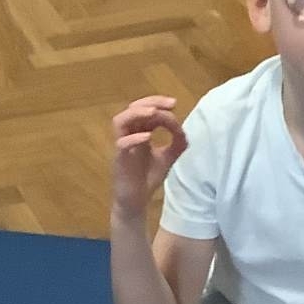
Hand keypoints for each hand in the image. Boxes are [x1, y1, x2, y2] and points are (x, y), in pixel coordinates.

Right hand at [111, 96, 187, 215]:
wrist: (137, 201)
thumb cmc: (147, 178)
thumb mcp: (168, 158)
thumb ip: (177, 143)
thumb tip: (183, 129)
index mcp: (139, 132)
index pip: (145, 110)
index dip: (159, 103)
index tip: (174, 105)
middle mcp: (129, 136)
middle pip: (132, 109)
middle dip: (151, 102)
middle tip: (169, 104)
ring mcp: (122, 147)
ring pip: (120, 121)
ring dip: (137, 113)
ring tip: (154, 112)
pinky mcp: (119, 160)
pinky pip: (121, 144)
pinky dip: (134, 138)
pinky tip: (148, 137)